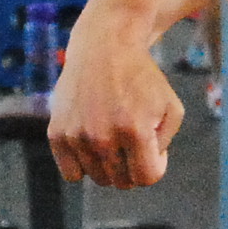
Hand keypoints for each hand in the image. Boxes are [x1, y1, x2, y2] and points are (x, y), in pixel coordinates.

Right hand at [48, 27, 184, 186]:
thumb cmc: (142, 78)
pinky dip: (84, 165)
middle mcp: (102, 136)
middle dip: (133, 165)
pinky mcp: (57, 133)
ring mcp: (76, 136)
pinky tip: (92, 142)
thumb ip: (165, 143)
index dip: (154, 167)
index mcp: (134, 130)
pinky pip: (71, 173)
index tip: (153, 148)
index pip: (146, 178)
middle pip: (122, 181)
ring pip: (98, 178)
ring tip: (113, 134)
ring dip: (109, 165)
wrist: (104, 47)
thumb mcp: (171, 106)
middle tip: (133, 139)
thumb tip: (146, 167)